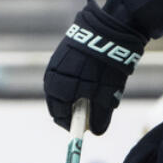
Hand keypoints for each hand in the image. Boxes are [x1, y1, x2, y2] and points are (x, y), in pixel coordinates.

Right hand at [44, 0, 145, 134]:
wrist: (110, 30)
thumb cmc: (107, 67)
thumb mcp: (107, 96)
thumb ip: (100, 117)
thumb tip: (96, 132)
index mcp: (60, 89)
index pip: (60, 115)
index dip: (71, 125)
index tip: (83, 129)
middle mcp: (53, 76)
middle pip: (57, 101)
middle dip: (71, 110)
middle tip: (86, 114)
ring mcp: (56, 62)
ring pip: (59, 87)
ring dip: (71, 95)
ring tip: (88, 96)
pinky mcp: (62, 51)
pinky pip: (63, 73)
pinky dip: (72, 81)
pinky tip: (86, 80)